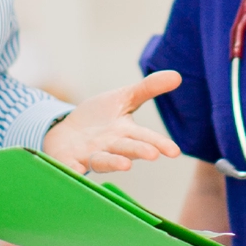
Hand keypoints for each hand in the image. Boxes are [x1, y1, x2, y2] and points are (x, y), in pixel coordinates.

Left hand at [42, 71, 182, 173]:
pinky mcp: (69, 160)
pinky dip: (73, 170)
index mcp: (125, 132)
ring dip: (113, 162)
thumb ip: (148, 89)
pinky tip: (76, 170)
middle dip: (139, 151)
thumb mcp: (123, 98)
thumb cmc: (99, 118)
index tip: (175, 151)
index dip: (159, 144)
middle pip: (126, 148)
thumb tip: (178, 75)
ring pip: (103, 160)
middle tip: (152, 154)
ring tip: (126, 164)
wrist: (66, 131)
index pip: (145, 137)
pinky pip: (71, 167)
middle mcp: (110, 146)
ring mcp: (90, 154)